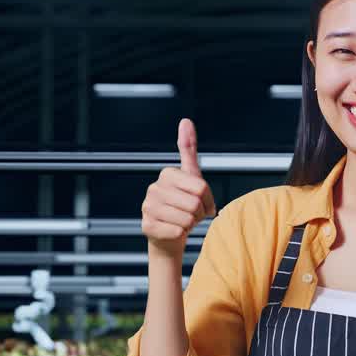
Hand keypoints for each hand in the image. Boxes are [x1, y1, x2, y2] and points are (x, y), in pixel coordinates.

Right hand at [141, 118, 215, 257]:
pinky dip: (180, 235)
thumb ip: (188, 148)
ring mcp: (148, 207)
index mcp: (167, 173)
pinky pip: (177, 232)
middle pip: (195, 204)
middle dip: (199, 214)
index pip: (202, 188)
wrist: (169, 234)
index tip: (200, 201)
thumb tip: (185, 121)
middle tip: (191, 214)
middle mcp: (154, 188)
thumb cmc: (183, 204)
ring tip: (182, 221)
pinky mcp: (147, 226)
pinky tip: (173, 230)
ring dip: (190, 224)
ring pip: (187, 219)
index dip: (208, 200)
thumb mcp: (191, 175)